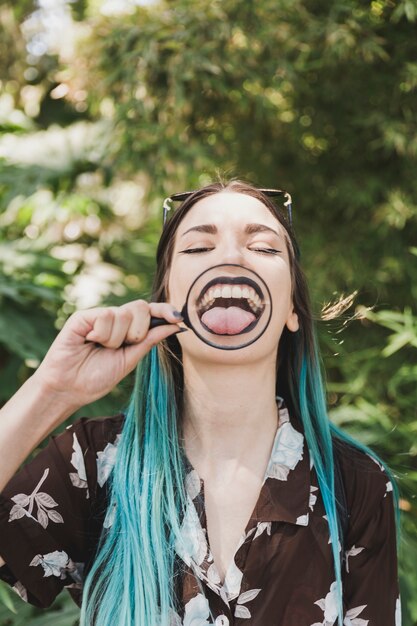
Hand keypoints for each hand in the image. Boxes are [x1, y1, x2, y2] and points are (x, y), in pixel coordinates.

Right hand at [32, 300, 183, 409]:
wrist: (69, 389)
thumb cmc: (97, 377)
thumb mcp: (131, 359)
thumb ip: (150, 339)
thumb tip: (177, 325)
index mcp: (129, 330)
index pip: (150, 312)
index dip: (165, 311)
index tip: (178, 318)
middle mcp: (115, 319)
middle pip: (141, 307)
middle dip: (138, 331)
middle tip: (123, 346)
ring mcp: (100, 316)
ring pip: (124, 313)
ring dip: (116, 338)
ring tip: (101, 348)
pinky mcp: (84, 316)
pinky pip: (106, 315)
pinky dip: (102, 333)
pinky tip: (89, 341)